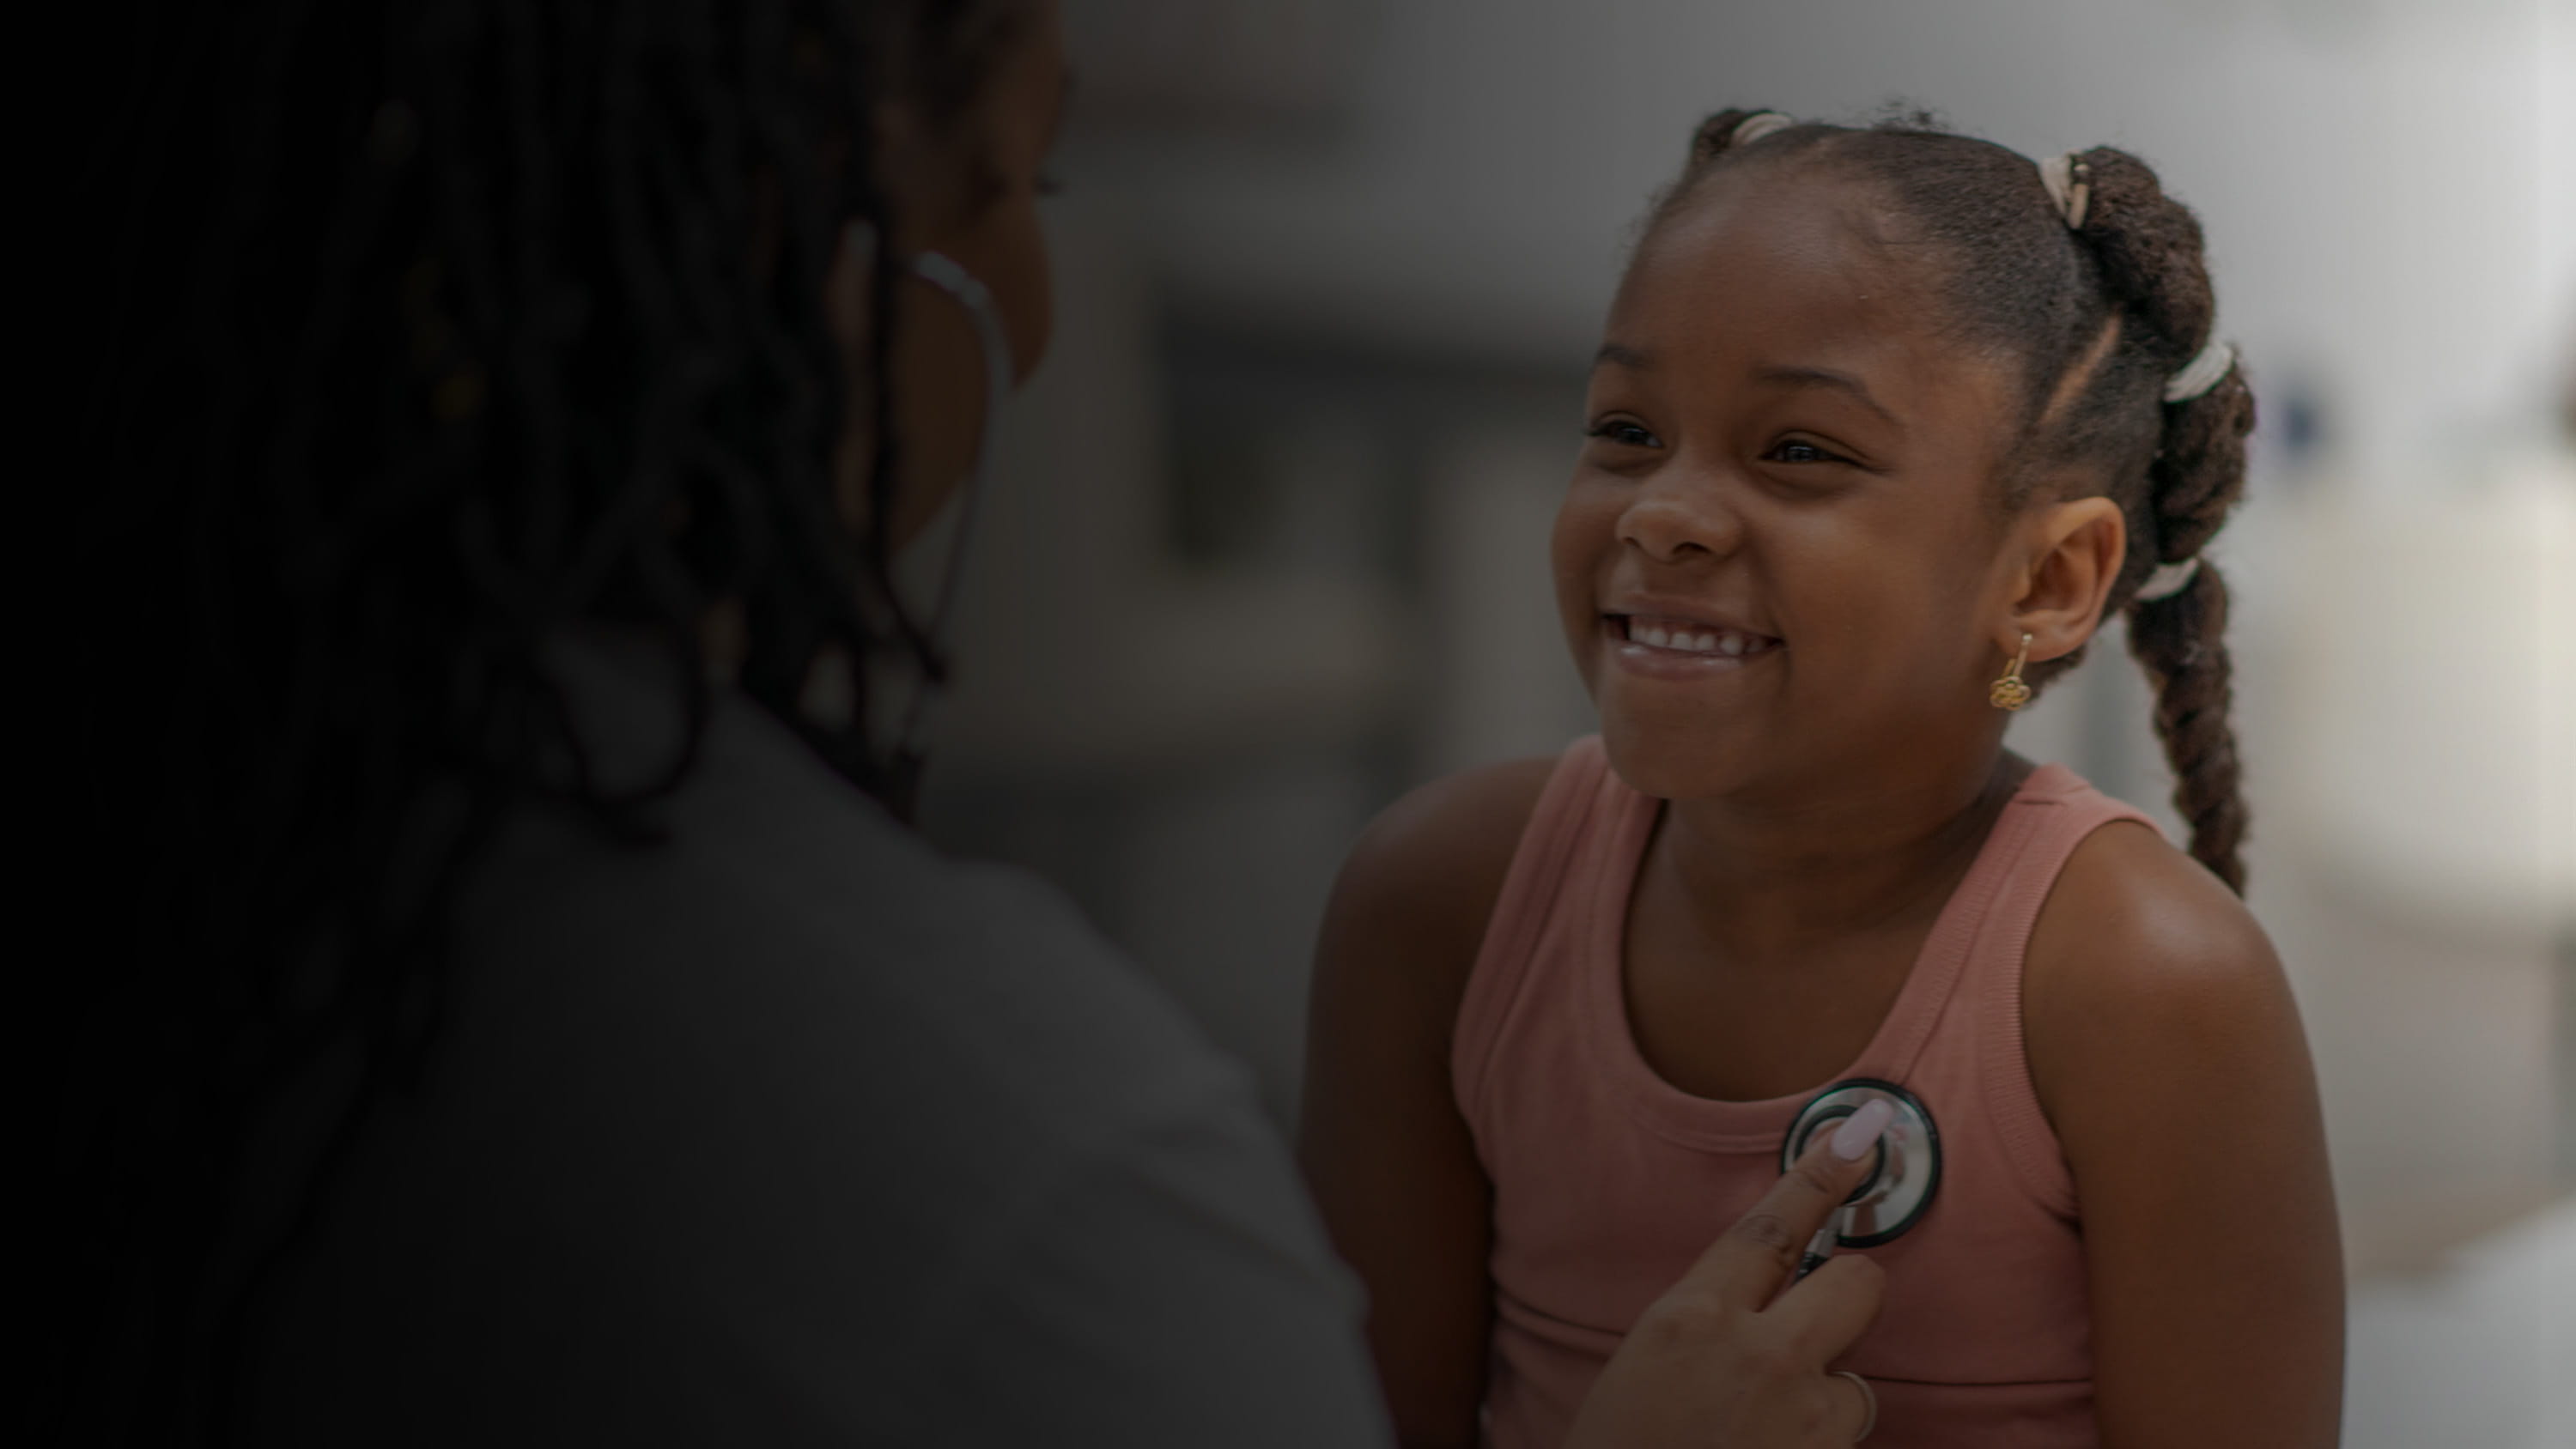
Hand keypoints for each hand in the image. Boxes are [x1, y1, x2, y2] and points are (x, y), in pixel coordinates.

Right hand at [1563, 1102, 1891, 1447]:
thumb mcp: (1644, 1366)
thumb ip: (1708, 1324)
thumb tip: (1762, 1300)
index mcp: (1691, 1317)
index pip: (1772, 1226)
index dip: (1818, 1177)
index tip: (1856, 1137)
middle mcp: (1755, 1355)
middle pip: (1857, 1285)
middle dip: (1851, 1296)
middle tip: (1824, 1320)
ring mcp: (1800, 1419)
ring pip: (1858, 1382)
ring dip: (1827, 1402)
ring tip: (1766, 1433)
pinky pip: (1846, 1442)